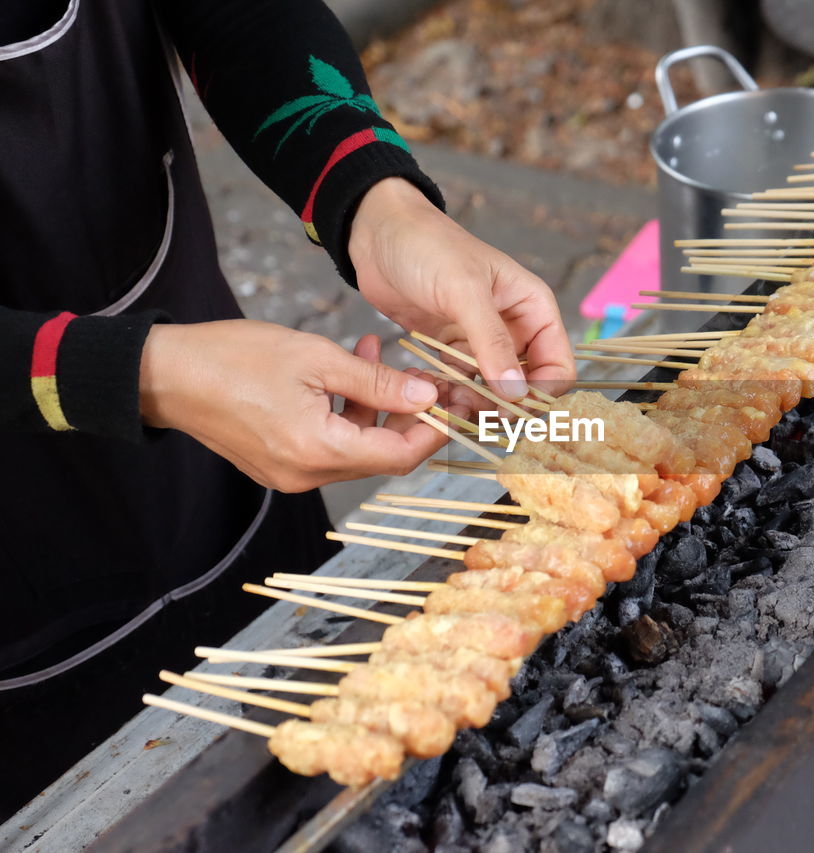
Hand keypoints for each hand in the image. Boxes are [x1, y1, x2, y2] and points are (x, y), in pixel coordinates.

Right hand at [139, 320, 446, 491]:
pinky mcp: (277, 464)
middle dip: (408, 415)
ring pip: (356, 447)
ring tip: (375, 352)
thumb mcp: (316, 359)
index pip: (399, 457)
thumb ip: (377, 383)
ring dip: (374, 406)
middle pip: (380, 456)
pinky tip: (346, 370)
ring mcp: (290, 474)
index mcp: (318, 451)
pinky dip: (345, 412)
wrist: (163, 374)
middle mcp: (306, 475)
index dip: (433, 431)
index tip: (453, 402)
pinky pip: (328, 444)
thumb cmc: (234, 358)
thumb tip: (428, 397)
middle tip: (424, 374)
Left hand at [347, 177, 575, 400]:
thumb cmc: (427, 247)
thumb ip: (492, 342)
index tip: (511, 409)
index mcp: (533, 307)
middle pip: (527, 385)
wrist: (377, 233)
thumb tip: (517, 392)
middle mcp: (515, 327)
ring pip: (493, 391)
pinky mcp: (453, 349)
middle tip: (474, 414)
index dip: (542, 393)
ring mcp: (483, 341)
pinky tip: (433, 397)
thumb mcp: (463, 291)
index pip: (558, 365)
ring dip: (476, 405)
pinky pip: (463, 385)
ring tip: (449, 407)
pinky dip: (452, 396)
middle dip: (505, 405)